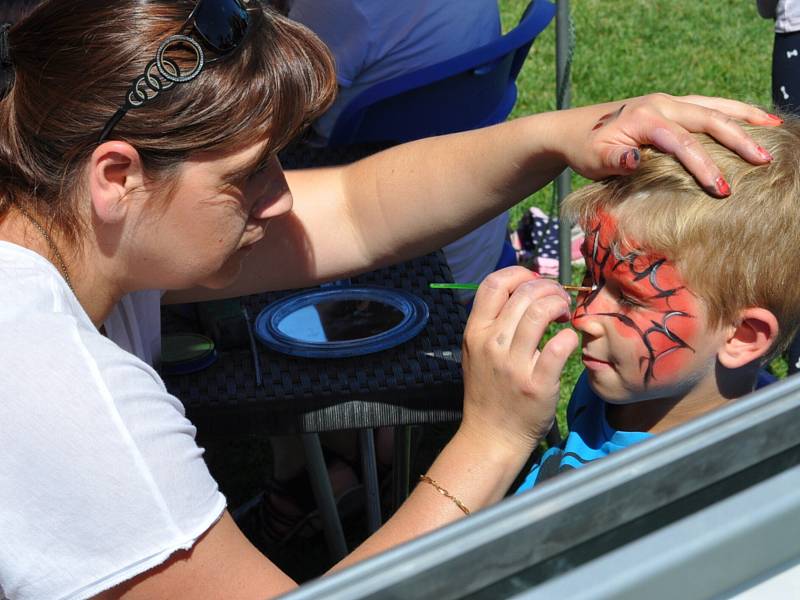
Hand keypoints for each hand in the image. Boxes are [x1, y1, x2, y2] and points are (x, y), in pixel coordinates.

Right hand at [459, 267, 578, 454]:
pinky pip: (559, 347)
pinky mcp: (537, 384)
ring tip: (565, 313)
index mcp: (475, 332)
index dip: (520, 273)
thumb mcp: (476, 352)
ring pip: (540, 312)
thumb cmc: (489, 392)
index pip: (493, 283)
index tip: (535, 282)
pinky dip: (569, 336)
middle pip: (523, 293)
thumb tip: (521, 290)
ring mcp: (513, 365)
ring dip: (559, 304)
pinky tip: (569, 339)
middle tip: (559, 299)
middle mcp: (491, 344)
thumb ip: (492, 323)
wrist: (491, 437)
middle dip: (549, 287)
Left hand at [557, 93, 779, 196]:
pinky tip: (752, 119)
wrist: (571, 130)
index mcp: (645, 118)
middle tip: (763, 160)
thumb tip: (634, 161)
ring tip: (773, 127)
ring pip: (713, 106)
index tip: (721, 189)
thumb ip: (614, 161)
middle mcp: (661, 104)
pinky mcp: (670, 105)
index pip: (683, 142)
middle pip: (708, 118)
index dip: (704, 165)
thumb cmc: (584, 149)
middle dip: (738, 139)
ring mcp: (667, 101)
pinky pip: (707, 105)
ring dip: (743, 117)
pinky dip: (731, 111)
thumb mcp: (594, 159)